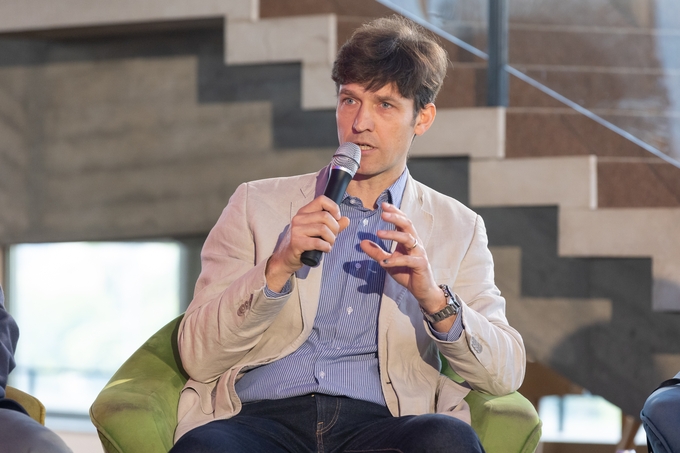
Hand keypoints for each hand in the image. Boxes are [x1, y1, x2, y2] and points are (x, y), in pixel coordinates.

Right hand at [266, 196, 349, 290]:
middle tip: (333, 237)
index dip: (334, 207)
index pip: (321, 200)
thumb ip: (333, 225)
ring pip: (323, 229)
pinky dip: (326, 247)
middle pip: (325, 216)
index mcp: (304, 212)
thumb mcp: (318, 232)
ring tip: (329, 244)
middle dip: (335, 228)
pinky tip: (325, 249)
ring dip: (331, 239)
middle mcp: (299, 218)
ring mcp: (296, 230)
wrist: (285, 258)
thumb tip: (346, 219)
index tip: (337, 218)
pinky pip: (318, 242)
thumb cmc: (303, 244)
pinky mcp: (296, 242)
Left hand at [360, 202, 446, 316]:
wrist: (421, 290)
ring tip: (379, 233)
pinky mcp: (420, 264)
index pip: (403, 221)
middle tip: (382, 213)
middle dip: (395, 217)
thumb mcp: (387, 262)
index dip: (394, 212)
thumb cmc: (406, 273)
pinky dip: (395, 260)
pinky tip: (384, 262)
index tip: (383, 205)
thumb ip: (376, 252)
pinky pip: (408, 260)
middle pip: (407, 225)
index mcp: (408, 239)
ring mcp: (419, 253)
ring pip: (408, 238)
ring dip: (393, 235)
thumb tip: (362, 242)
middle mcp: (415, 243)